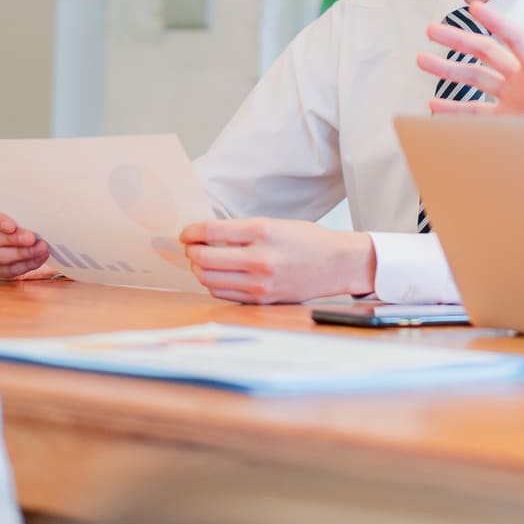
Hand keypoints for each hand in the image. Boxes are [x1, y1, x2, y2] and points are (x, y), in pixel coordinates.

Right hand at [0, 198, 57, 280]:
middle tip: (31, 238)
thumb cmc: (21, 218)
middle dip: (14, 239)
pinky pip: (7, 270)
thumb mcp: (21, 209)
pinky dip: (25, 264)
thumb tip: (38, 211)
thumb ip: (24, 209)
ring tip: (39, 249)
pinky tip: (37, 258)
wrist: (25, 237)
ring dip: (22, 253)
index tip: (12, 225)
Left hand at [177, 218, 376, 303]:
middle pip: (205, 258)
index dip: (191, 232)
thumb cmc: (307, 240)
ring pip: (209, 278)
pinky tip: (217, 275)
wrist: (337, 264)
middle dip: (191, 251)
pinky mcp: (261, 299)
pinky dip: (213, 283)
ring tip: (201, 261)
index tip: (186, 233)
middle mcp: (260, 258)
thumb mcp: (275, 224)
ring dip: (198, 269)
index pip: (211, 231)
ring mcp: (260, 282)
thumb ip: (242, 231)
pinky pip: (223, 293)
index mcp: (263, 231)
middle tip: (190, 247)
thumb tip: (206, 236)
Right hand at [416, 0, 523, 119]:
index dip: (495, 20)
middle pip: (485, 52)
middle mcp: (523, 79)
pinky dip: (454, 109)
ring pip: (475, 78)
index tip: (474, 5)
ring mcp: (513, 98)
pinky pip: (475, 111)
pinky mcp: (507, 118)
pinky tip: (433, 105)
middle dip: (458, 40)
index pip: (514, 38)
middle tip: (430, 30)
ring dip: (449, 70)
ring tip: (421, 59)